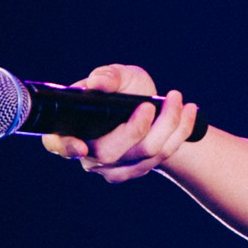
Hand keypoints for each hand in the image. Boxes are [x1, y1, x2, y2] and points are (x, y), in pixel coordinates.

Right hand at [40, 63, 201, 183]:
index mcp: (71, 127)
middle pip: (111, 152)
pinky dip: (180, 131)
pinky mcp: (136, 171)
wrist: (149, 105)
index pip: (58, 142)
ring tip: (177, 98)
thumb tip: (98, 82)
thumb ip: (108, 76)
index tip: (80, 146)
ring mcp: (112, 167)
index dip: (65, 147)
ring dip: (168, 124)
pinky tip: (189, 111)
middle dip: (137, 128)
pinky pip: (163, 156)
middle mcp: (88, 153)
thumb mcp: (119, 76)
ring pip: (143, 154)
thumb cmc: (125, 88)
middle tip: (150, 104)